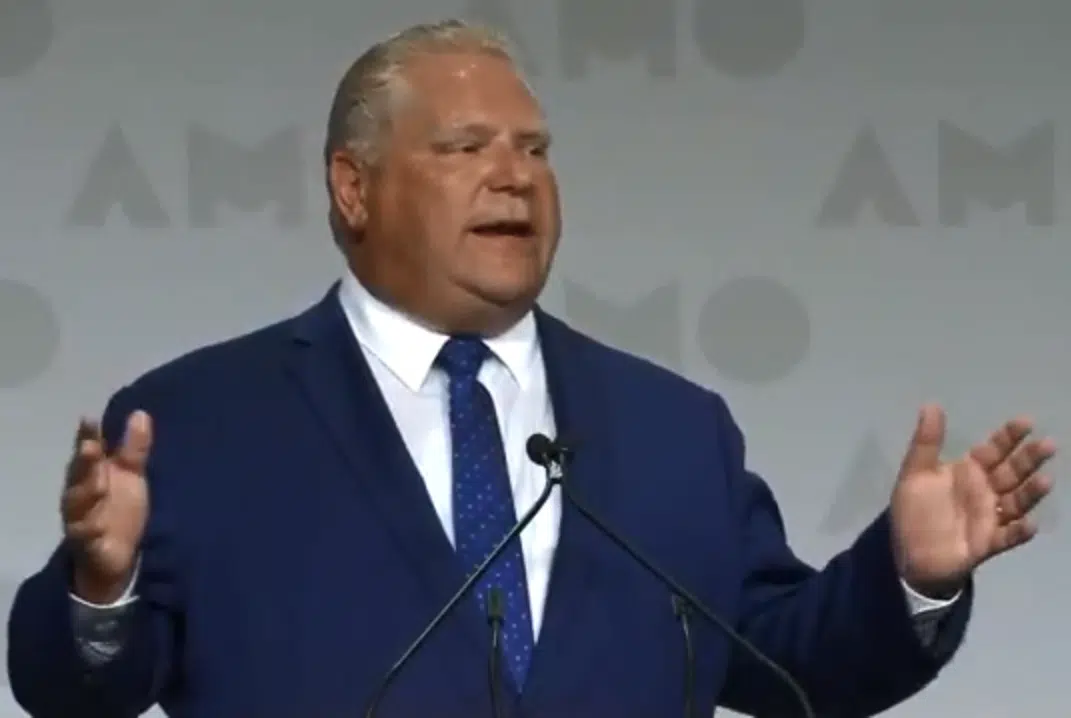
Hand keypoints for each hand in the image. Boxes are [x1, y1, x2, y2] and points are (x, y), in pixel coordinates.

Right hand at [61, 411, 151, 603]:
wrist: (117, 555)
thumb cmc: (121, 509)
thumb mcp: (132, 476)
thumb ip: (134, 448)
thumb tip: (141, 413)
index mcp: (91, 474)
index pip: (88, 451)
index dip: (87, 436)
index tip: (89, 419)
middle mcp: (80, 493)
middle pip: (79, 475)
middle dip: (84, 462)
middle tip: (90, 447)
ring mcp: (80, 518)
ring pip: (77, 505)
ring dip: (86, 493)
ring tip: (98, 484)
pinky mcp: (87, 543)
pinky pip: (85, 536)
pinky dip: (90, 531)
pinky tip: (98, 526)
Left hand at [890, 404, 1054, 597]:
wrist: (910, 554)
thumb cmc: (915, 511)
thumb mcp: (915, 473)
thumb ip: (926, 442)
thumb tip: (931, 404)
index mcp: (969, 472)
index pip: (994, 450)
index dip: (1008, 437)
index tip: (1026, 422)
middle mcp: (985, 492)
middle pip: (1012, 473)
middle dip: (1029, 459)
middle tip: (1048, 445)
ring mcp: (989, 518)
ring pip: (1016, 502)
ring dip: (1031, 492)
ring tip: (1046, 480)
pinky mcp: (987, 543)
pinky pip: (1007, 537)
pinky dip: (1019, 531)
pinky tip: (1029, 524)